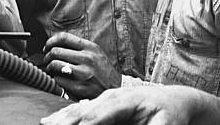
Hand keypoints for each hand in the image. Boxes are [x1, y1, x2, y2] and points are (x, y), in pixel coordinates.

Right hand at [40, 86, 197, 124]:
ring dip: (60, 117)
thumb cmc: (171, 113)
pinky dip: (66, 115)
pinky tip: (54, 119)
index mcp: (123, 101)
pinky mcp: (104, 104)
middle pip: (82, 110)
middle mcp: (110, 97)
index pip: (97, 116)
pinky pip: (81, 109)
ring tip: (45, 123)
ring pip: (78, 108)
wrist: (174, 99)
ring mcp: (105, 99)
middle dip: (64, 120)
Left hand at [43, 33, 120, 99]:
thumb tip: (55, 43)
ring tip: (51, 69)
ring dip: (49, 67)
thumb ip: (78, 47)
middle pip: (56, 51)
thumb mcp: (95, 53)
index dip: (51, 41)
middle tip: (47, 60)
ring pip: (55, 64)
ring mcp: (84, 73)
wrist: (117, 90)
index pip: (64, 37)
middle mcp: (88, 58)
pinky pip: (59, 80)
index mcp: (90, 47)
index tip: (47, 46)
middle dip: (47, 56)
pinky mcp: (80, 88)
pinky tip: (60, 80)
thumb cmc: (103, 71)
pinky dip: (56, 79)